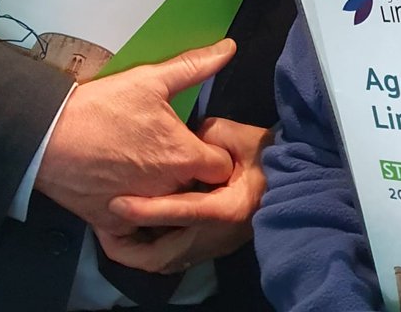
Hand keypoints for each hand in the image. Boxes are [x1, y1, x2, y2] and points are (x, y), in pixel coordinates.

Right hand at [34, 39, 236, 231]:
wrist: (49, 136)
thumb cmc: (103, 106)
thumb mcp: (151, 79)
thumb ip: (194, 65)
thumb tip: (229, 47)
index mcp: (182, 157)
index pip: (222, 167)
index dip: (217, 153)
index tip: (202, 143)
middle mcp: (167, 191)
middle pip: (197, 190)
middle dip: (194, 177)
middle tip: (176, 156)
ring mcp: (141, 211)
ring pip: (170, 212)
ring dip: (169, 198)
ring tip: (153, 173)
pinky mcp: (112, 225)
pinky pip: (136, 237)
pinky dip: (139, 225)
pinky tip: (136, 203)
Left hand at [95, 118, 272, 271]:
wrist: (295, 180)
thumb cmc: (267, 156)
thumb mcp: (240, 136)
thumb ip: (208, 137)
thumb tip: (183, 141)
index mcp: (227, 209)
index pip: (181, 213)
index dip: (147, 210)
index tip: (118, 204)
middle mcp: (217, 237)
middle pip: (163, 257)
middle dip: (129, 248)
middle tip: (105, 230)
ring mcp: (214, 247)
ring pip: (164, 263)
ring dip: (137, 251)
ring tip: (114, 232)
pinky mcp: (211, 248)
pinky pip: (173, 257)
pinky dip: (151, 248)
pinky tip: (138, 231)